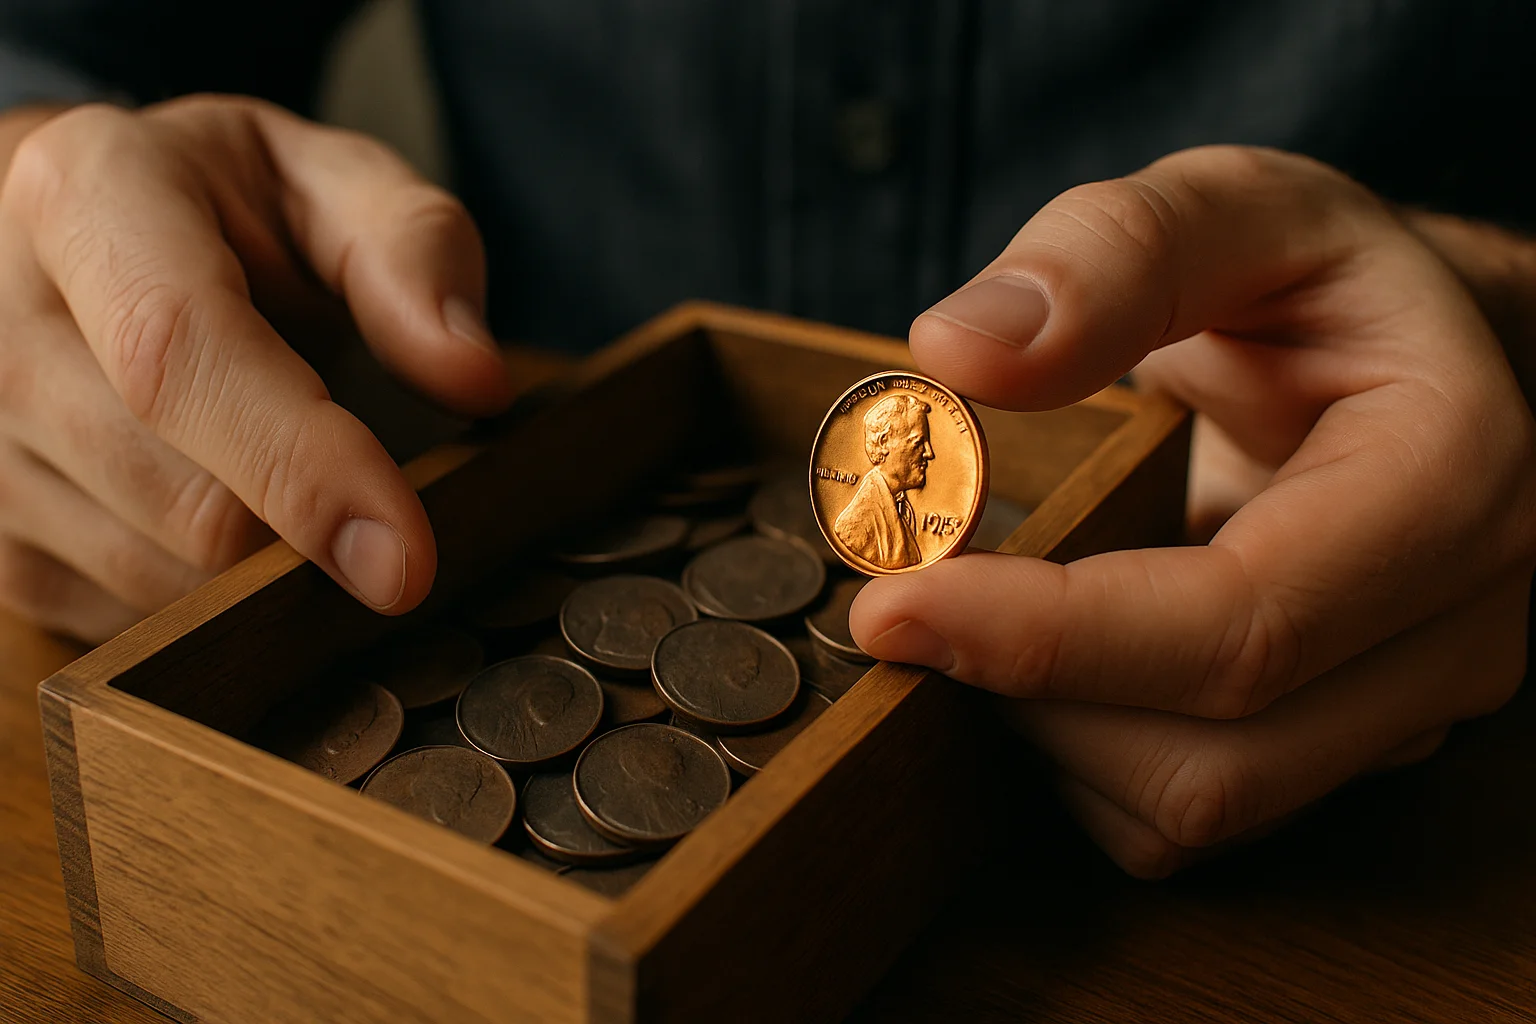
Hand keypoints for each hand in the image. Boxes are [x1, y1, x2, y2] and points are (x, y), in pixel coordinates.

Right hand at [0, 97, 511, 640]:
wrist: (66, 229)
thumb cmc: (216, 207)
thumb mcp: (330, 185)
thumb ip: (413, 255)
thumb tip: (474, 378)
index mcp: (83, 195)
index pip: (181, 356)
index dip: (302, 469)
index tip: (405, 559)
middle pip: (181, 502)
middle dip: (314, 526)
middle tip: (377, 488)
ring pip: (160, 577)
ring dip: (268, 558)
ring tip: (281, 467)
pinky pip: (125, 617)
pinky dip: (210, 588)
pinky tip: (225, 505)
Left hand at [849, 146, 1535, 876]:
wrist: (1426, 362)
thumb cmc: (1333, 286)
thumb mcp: (1240, 212)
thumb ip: (1113, 255)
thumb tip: (958, 352)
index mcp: (1451, 486)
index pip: (1238, 628)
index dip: (1047, 635)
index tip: (892, 604)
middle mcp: (1455, 632)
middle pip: (1207, 760)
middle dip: (1025, 694)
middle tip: (908, 598)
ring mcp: (1407, 710)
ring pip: (1186, 808)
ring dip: (1043, 732)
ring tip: (981, 609)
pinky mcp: (1345, 747)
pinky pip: (1181, 810)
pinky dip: (1079, 755)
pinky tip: (1045, 652)